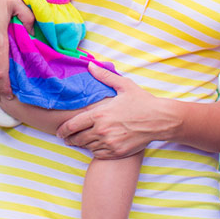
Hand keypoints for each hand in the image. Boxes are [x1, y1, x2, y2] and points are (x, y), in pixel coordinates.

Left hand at [55, 64, 172, 158]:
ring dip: (82, 144)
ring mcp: (109, 143)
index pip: (73, 125)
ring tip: (80, 141)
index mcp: (100, 114)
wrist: (160, 120)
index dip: (63, 130)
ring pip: (87, 147)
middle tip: (67, 138)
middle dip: (69, 139)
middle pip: (77, 139)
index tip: (59, 132)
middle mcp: (102, 130)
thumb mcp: (124, 85)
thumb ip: (104, 76)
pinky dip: (94, 151)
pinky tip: (95, 145)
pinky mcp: (117, 152)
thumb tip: (90, 65)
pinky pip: (98, 154)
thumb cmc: (142, 102)